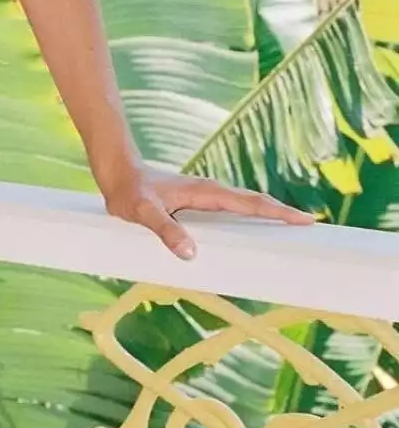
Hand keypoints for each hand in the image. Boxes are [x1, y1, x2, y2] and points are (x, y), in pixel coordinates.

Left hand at [101, 162, 314, 259]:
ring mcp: (205, 199)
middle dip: (283, 216)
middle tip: (313, 231)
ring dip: (268, 219)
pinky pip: (230, 213)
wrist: (115, 173)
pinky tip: (253, 237)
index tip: (307, 221)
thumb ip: (165, 230)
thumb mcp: (144, 213)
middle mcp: (210, 193)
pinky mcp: (197, 206)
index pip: (250, 203)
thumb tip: (191, 254)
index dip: (278, 212)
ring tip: (293, 237)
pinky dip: (249, 221)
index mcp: (205, 192)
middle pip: (255, 204)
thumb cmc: (128, 192)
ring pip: (244, 208)